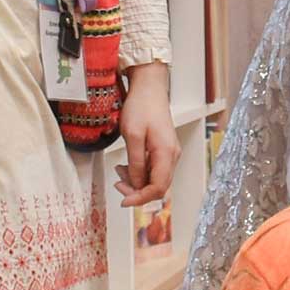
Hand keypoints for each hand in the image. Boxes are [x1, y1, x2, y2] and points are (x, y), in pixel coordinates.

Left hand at [115, 64, 177, 208]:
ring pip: (155, 179)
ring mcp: (169, 153)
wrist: (149, 88)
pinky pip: (154, 169)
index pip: (158, 187)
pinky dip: (139, 172)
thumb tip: (137, 185)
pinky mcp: (164, 149)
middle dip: (137, 190)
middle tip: (117, 184)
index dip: (141, 198)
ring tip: (119, 171)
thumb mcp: (132, 135)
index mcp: (166, 153)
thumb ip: (136, 163)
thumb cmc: (141, 107)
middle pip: (159, 186)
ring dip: (137, 181)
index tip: (123, 201)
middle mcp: (172, 156)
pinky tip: (127, 165)